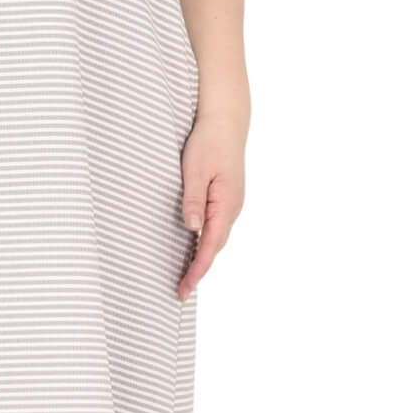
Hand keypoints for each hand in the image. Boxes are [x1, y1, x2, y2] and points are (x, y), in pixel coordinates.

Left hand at [177, 111, 245, 297]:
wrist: (226, 121)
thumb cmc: (209, 142)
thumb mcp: (195, 170)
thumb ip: (193, 199)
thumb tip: (192, 228)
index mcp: (226, 204)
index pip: (211, 246)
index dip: (197, 269)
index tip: (185, 288)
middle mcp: (232, 208)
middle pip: (215, 247)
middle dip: (198, 270)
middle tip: (180, 291)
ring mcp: (230, 204)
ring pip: (216, 238)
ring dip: (202, 258)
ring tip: (185, 277)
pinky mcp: (225, 198)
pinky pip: (215, 227)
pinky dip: (205, 243)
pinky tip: (194, 248)